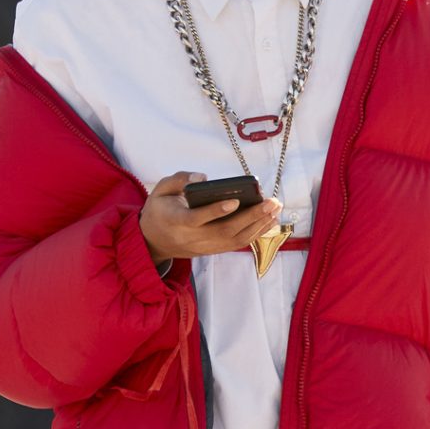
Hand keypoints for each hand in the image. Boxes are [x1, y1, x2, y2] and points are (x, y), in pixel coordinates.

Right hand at [140, 171, 281, 265]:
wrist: (154, 241)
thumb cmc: (160, 209)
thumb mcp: (160, 189)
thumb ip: (179, 179)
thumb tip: (203, 178)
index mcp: (175, 221)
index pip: (197, 219)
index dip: (216, 211)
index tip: (235, 201)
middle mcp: (192, 238)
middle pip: (224, 231)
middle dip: (251, 216)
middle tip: (270, 202)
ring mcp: (204, 247)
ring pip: (234, 240)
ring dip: (258, 225)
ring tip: (275, 209)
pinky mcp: (213, 250)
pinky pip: (236, 244)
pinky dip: (255, 233)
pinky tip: (268, 220)